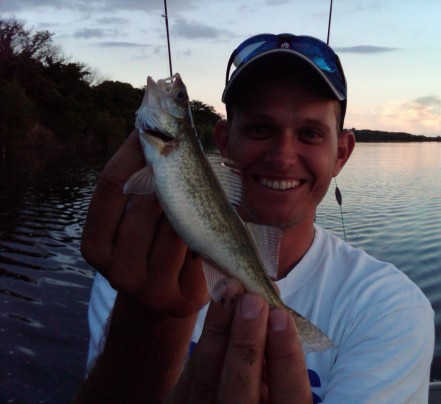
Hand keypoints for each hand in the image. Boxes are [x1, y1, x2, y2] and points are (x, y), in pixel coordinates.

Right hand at [81, 130, 207, 316]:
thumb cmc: (153, 248)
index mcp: (96, 245)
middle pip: (144, 202)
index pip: (110, 186)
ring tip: (191, 194)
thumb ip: (138, 186)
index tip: (149, 125)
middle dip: (166, 172)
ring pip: (173, 223)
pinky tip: (203, 226)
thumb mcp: (137, 222)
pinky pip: (196, 246)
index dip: (130, 150)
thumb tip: (151, 127)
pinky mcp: (178, 297)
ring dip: (186, 202)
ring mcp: (147, 287)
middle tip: (180, 151)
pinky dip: (201, 229)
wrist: (163, 300)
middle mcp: (115, 270)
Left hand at [172, 293, 311, 402]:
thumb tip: (272, 310)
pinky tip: (214, 310)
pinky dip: (202, 340)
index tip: (282, 317)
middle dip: (245, 342)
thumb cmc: (260, 391)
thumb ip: (276, 356)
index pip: (289, 396)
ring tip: (227, 292)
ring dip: (217, 332)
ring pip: (206, 381)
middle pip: (240, 390)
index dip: (286, 358)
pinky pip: (187, 376)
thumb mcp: (278, 382)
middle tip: (251, 299)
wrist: (222, 403)